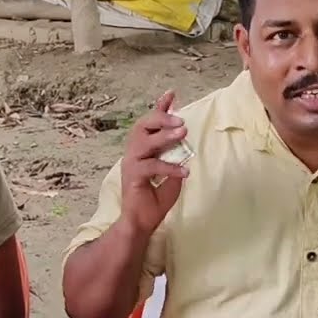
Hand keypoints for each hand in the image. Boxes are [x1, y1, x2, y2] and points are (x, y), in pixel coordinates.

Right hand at [119, 90, 189, 233]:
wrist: (140, 224)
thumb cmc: (154, 202)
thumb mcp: (171, 178)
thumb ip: (176, 161)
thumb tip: (186, 149)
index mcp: (142, 150)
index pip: (150, 124)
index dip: (160, 108)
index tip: (172, 94)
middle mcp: (134, 153)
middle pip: (142, 126)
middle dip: (161, 118)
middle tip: (181, 120)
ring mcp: (131, 164)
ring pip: (144, 141)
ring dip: (164, 135)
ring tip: (182, 132)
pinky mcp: (133, 177)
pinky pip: (151, 166)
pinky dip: (169, 167)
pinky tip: (183, 172)